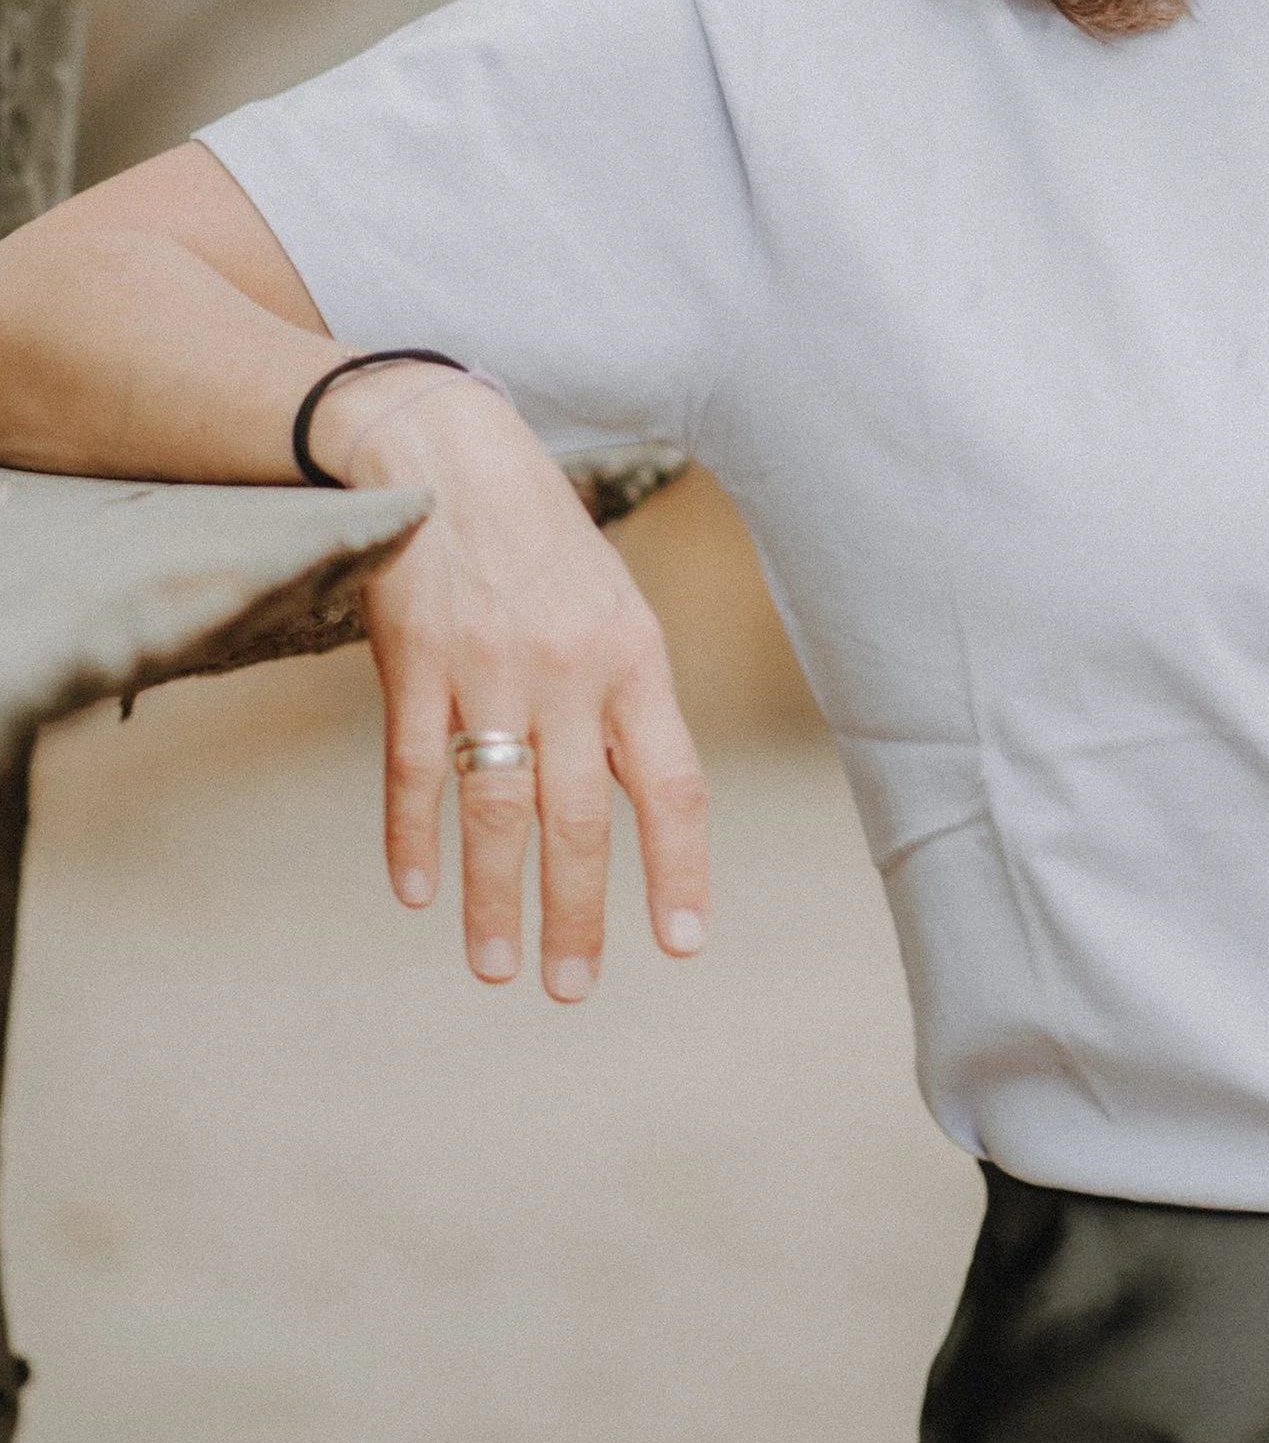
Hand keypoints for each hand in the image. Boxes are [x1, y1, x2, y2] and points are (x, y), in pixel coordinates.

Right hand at [319, 365, 709, 999]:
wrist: (450, 453)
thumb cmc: (543, 540)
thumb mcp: (613, 608)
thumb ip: (624, 701)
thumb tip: (642, 801)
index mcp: (635, 662)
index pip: (673, 785)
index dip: (679, 869)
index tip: (682, 944)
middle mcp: (570, 674)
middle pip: (581, 819)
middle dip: (579, 914)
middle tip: (572, 990)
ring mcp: (489, 670)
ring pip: (496, 810)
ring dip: (493, 899)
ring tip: (496, 968)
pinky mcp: (415, 663)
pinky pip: (415, 769)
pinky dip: (413, 836)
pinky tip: (414, 890)